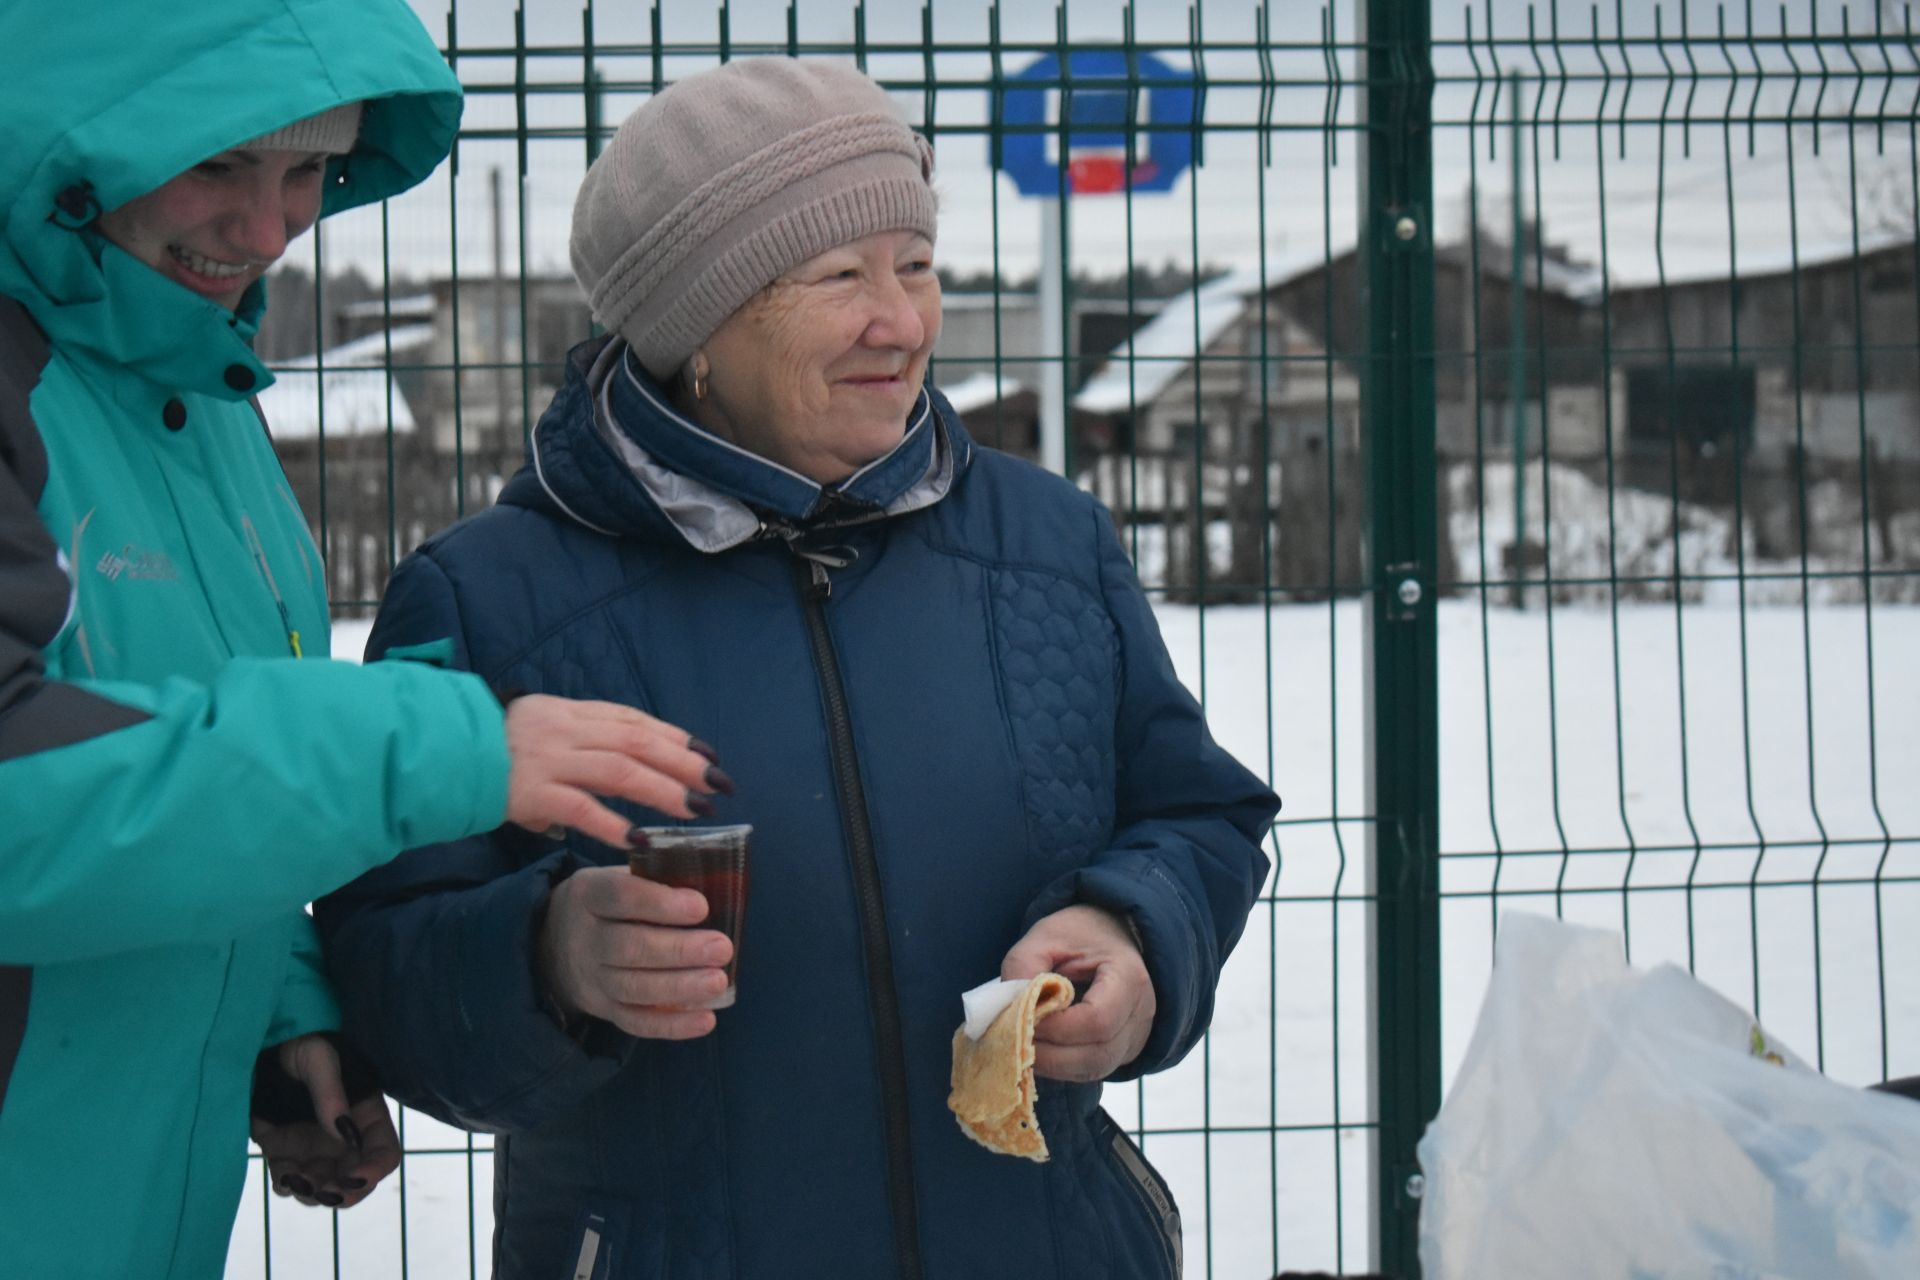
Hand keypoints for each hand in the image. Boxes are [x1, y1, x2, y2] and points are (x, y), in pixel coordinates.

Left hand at [250, 1035, 399, 1208]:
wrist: (259, 1049)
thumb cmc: (299, 1044)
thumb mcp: (318, 1058)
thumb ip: (330, 1092)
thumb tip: (342, 1132)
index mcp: (364, 1115)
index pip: (383, 1153)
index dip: (374, 1170)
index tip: (353, 1178)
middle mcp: (343, 1140)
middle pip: (356, 1181)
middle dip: (343, 1193)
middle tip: (325, 1192)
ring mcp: (313, 1150)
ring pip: (322, 1188)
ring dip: (313, 1194)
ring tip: (295, 1180)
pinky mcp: (283, 1154)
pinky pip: (289, 1182)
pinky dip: (287, 1186)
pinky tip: (282, 1175)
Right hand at [504, 695, 729, 846]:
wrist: (432, 749)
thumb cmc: (483, 749)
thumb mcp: (532, 734)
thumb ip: (568, 757)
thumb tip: (590, 804)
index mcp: (566, 711)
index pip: (632, 719)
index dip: (673, 736)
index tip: (707, 755)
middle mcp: (563, 729)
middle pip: (637, 740)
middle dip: (684, 762)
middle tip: (719, 784)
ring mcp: (547, 759)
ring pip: (619, 769)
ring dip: (663, 790)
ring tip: (695, 811)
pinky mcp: (529, 791)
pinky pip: (580, 808)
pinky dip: (613, 824)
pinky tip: (640, 841)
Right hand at [537, 865, 732, 1040]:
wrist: (556, 945)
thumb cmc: (611, 904)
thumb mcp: (619, 876)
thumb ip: (657, 877)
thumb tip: (715, 883)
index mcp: (589, 894)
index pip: (619, 896)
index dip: (659, 903)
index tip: (701, 907)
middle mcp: (585, 937)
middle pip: (629, 947)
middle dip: (679, 950)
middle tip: (722, 948)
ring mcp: (592, 978)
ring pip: (633, 988)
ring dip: (680, 987)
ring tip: (718, 981)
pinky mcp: (603, 1009)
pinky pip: (635, 1022)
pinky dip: (672, 1025)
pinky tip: (706, 1020)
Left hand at [1002, 904, 1155, 1082]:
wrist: (1113, 935)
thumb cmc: (1080, 933)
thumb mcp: (1046, 935)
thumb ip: (1023, 966)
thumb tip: (1007, 1009)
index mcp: (1129, 978)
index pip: (1097, 1021)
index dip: (1056, 1028)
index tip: (1024, 1017)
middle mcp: (1141, 1014)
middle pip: (1097, 1054)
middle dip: (1050, 1054)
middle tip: (1014, 1038)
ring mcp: (1136, 1036)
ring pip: (1095, 1069)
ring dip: (1053, 1066)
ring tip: (1024, 1045)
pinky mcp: (1123, 1050)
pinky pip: (1093, 1070)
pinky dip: (1062, 1067)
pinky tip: (1040, 1050)